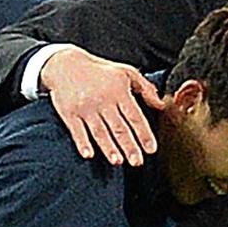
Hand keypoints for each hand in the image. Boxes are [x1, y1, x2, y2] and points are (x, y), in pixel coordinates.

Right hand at [40, 47, 164, 165]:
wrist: (66, 64)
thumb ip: (145, 88)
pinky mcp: (69, 113)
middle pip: (119, 127)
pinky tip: (88, 155)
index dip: (144, 134)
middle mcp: (103, 100)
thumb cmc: (101, 71)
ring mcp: (85, 108)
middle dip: (129, 146)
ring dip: (109, 147)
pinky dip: (82, 143)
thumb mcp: (126, 72)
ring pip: (99, 131)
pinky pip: (76, 130)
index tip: (151, 150)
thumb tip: (161, 105)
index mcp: (119, 91)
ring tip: (118, 162)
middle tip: (138, 162)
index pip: (135, 116)